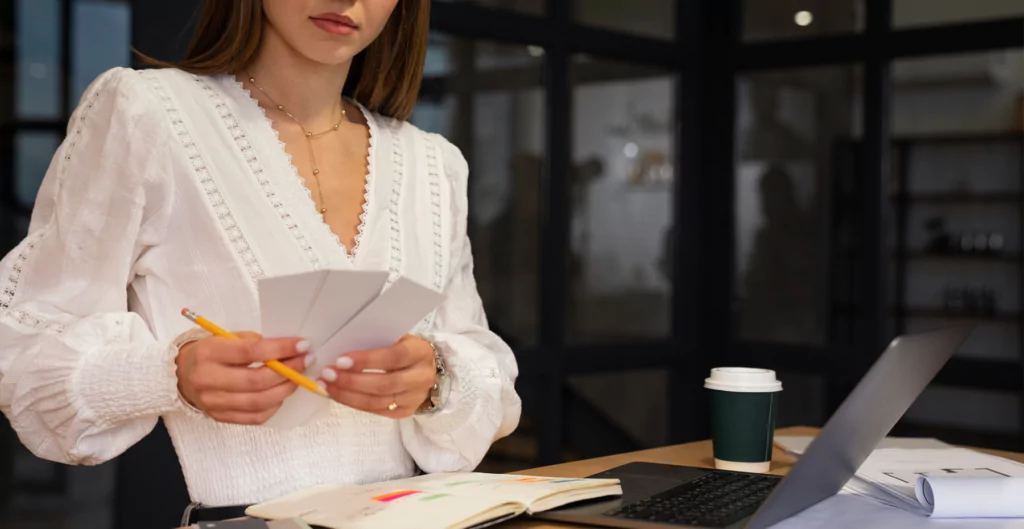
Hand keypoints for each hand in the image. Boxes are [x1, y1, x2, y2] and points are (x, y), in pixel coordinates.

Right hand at [175, 332, 311, 424]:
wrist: (181, 374)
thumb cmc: (211, 352)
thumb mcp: (225, 337)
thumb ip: (252, 342)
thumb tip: (288, 350)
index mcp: (208, 353)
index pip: (251, 352)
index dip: (281, 349)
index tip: (302, 345)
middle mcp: (207, 380)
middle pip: (256, 381)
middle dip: (288, 372)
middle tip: (305, 361)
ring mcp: (212, 402)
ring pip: (258, 402)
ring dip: (285, 390)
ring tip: (297, 378)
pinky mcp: (219, 417)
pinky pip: (254, 417)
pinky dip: (274, 406)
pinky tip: (281, 393)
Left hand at [319, 335, 434, 417]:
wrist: (428, 368)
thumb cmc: (405, 348)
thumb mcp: (397, 338)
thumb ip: (376, 343)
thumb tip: (340, 350)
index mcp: (420, 353)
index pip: (392, 357)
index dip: (366, 361)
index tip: (340, 360)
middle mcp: (421, 377)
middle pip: (384, 384)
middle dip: (352, 381)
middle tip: (327, 375)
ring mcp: (414, 398)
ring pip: (377, 402)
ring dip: (347, 395)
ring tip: (326, 386)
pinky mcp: (405, 412)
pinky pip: (376, 411)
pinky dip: (354, 403)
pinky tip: (338, 395)